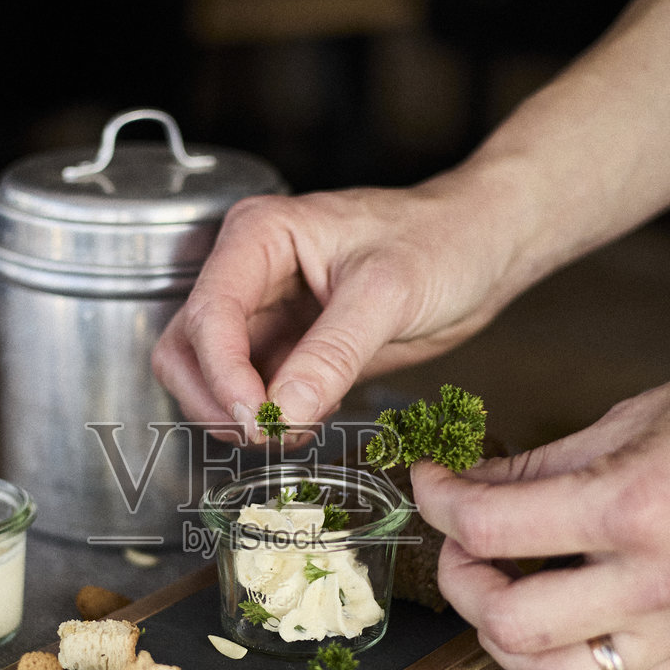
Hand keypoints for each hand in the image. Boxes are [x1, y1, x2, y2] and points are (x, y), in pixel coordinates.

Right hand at [151, 173, 525, 440]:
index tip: (258, 419)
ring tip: (296, 428)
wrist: (481, 249)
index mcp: (259, 236)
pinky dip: (271, 418)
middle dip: (219, 400)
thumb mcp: (389, 294)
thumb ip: (332, 354)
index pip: (208, 315)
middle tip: (271, 432)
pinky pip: (252, 393)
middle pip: (187, 349)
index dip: (223, 375)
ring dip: (239, 416)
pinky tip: (314, 415)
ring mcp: (264, 312)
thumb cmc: (443, 241)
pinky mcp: (287, 347)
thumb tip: (282, 412)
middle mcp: (248, 271)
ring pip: (208, 377)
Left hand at [409, 335, 669, 669]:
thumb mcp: (631, 416)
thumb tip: (473, 487)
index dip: (439, 503)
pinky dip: (574, 664)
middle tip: (462, 546)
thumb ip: (540, 466)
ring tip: (506, 592)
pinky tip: (569, 619)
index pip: (492, 528)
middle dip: (461, 583)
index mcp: (635, 506)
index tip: (431, 485)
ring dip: (509, 643)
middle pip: (510, 625)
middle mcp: (662, 581)